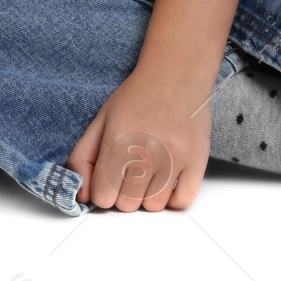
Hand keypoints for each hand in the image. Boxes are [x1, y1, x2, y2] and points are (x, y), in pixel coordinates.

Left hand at [65, 62, 212, 210]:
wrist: (175, 74)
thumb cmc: (137, 97)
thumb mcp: (101, 120)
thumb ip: (83, 158)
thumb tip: (82, 196)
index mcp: (118, 139)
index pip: (103, 196)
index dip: (103, 191)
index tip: (108, 180)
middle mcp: (146, 149)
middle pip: (127, 205)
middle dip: (124, 193)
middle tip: (130, 170)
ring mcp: (174, 156)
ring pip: (154, 206)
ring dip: (148, 195)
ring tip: (149, 170)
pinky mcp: (197, 160)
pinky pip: (182, 201)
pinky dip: (172, 196)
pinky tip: (167, 177)